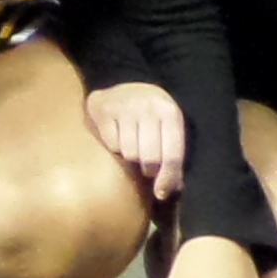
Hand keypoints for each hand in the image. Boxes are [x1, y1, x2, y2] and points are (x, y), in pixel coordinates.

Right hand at [83, 79, 187, 201]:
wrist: (127, 83)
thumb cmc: (153, 116)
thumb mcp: (169, 130)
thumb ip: (172, 158)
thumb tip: (169, 190)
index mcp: (170, 113)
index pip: (172, 154)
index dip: (168, 178)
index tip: (161, 194)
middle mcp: (149, 107)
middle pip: (150, 157)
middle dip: (148, 168)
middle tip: (146, 165)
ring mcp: (125, 106)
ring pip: (128, 152)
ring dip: (130, 156)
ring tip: (132, 147)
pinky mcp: (104, 108)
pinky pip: (111, 143)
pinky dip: (114, 145)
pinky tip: (118, 135)